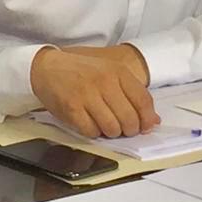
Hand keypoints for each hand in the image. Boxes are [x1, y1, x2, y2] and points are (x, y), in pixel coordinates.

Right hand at [30, 47, 158, 138]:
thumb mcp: (110, 73)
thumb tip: (153, 120)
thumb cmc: (82, 72)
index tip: (145, 127)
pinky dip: (94, 133)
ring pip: (112, 128)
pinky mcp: (72, 108)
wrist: (48, 68)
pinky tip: (91, 124)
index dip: (147, 119)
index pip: (143, 100)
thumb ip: (133, 94)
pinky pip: (92, 132)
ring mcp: (87, 95)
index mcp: (117, 71)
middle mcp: (104, 82)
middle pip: (129, 119)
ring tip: (107, 126)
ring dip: (112, 133)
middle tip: (123, 128)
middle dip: (129, 130)